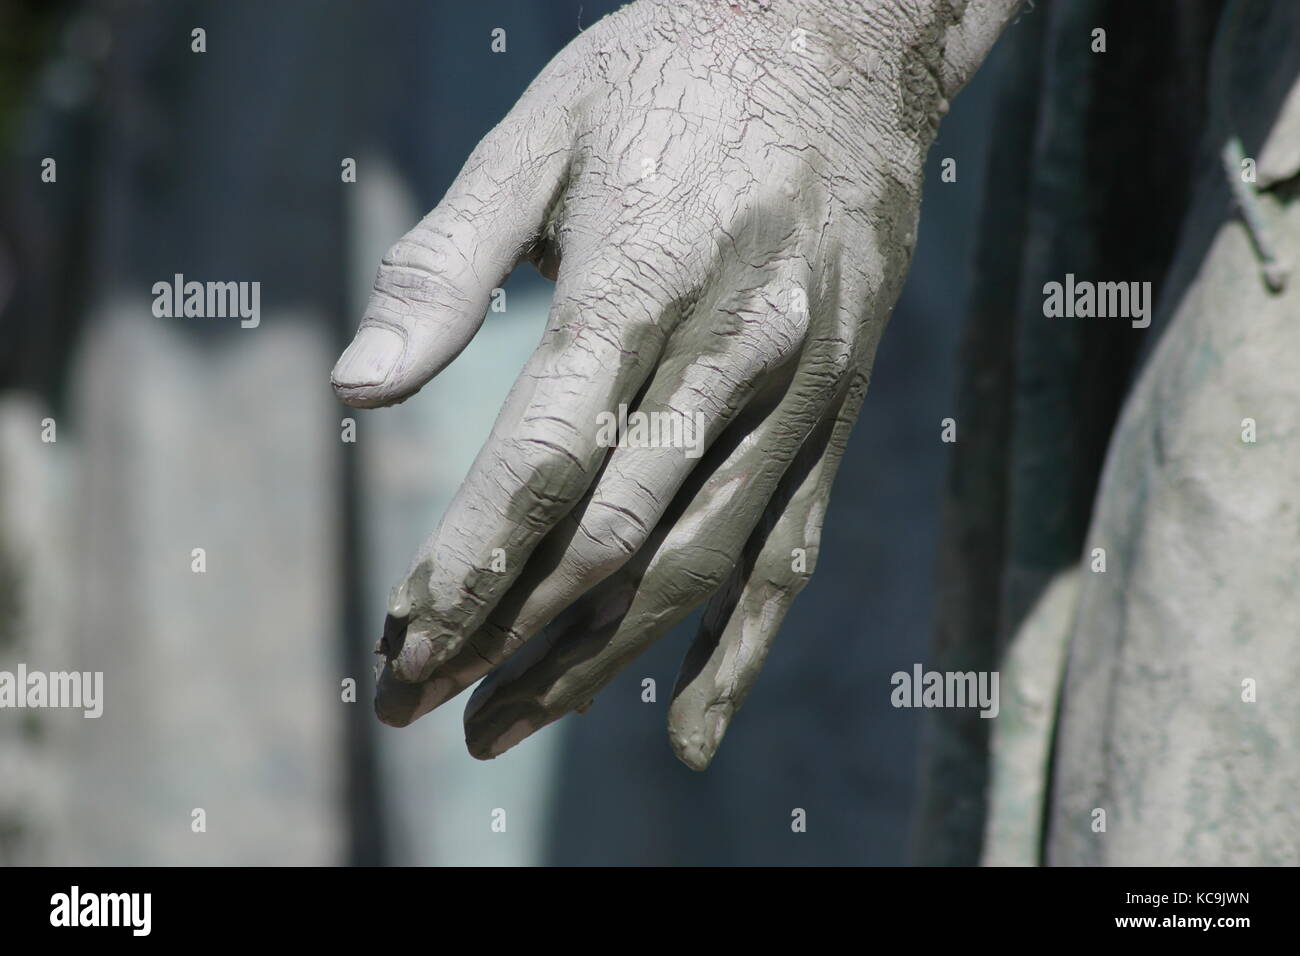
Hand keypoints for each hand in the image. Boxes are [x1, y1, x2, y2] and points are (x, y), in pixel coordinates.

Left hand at [331, 0, 1012, 767]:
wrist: (847, 42)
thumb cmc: (672, 74)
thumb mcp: (544, 133)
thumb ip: (448, 263)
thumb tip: (358, 391)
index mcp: (644, 278)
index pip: (546, 458)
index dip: (470, 564)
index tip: (403, 643)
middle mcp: (731, 352)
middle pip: (611, 534)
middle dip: (505, 635)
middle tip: (416, 707)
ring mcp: (797, 392)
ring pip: (694, 563)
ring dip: (594, 661)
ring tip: (506, 725)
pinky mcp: (835, 411)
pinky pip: (788, 551)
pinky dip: (739, 652)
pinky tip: (685, 731)